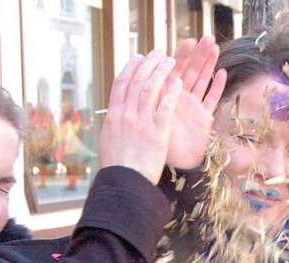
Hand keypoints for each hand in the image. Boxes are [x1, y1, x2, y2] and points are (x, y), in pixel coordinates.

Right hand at [99, 51, 181, 183]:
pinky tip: (179, 82)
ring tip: (171, 61)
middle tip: (158, 53)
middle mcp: (126, 115)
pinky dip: (171, 93)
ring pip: (151, 89)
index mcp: (113, 116)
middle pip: (137, 81)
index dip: (131, 68)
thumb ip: (113, 126)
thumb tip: (113, 117)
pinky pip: (165, 107)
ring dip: (161, 72)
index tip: (138, 58)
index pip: (121, 84)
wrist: (126, 183)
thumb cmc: (118, 168)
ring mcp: (142, 122)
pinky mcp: (157, 132)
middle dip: (148, 64)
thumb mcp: (108, 142)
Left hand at [163, 37, 227, 170]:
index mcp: (166, 98)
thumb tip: (158, 79)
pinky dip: (216, 87)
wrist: (174, 168)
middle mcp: (179, 100)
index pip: (174, 70)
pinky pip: (211, 99)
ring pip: (202, 81)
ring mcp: (193, 108)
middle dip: (198, 55)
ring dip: (208, 65)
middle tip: (207, 38)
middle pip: (190, 72)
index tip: (188, 40)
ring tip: (215, 47)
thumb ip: (160, 100)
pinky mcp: (204, 119)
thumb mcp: (156, 119)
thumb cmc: (160, 145)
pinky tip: (222, 73)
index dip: (181, 55)